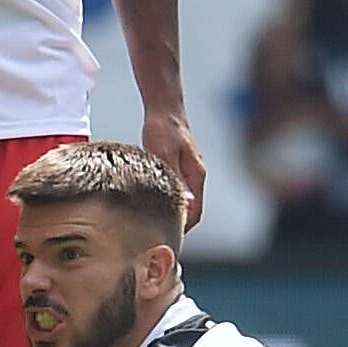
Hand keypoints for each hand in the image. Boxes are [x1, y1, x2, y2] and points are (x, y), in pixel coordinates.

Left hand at [142, 113, 206, 229]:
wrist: (164, 108)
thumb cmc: (163, 128)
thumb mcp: (165, 153)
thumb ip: (174, 177)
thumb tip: (184, 201)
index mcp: (196, 176)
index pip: (195, 213)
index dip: (183, 229)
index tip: (166, 238)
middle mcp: (195, 177)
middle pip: (190, 211)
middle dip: (177, 226)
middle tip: (156, 237)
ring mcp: (188, 173)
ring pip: (183, 202)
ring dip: (172, 215)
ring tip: (153, 226)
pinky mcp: (178, 169)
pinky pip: (176, 193)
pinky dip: (167, 203)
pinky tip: (151, 207)